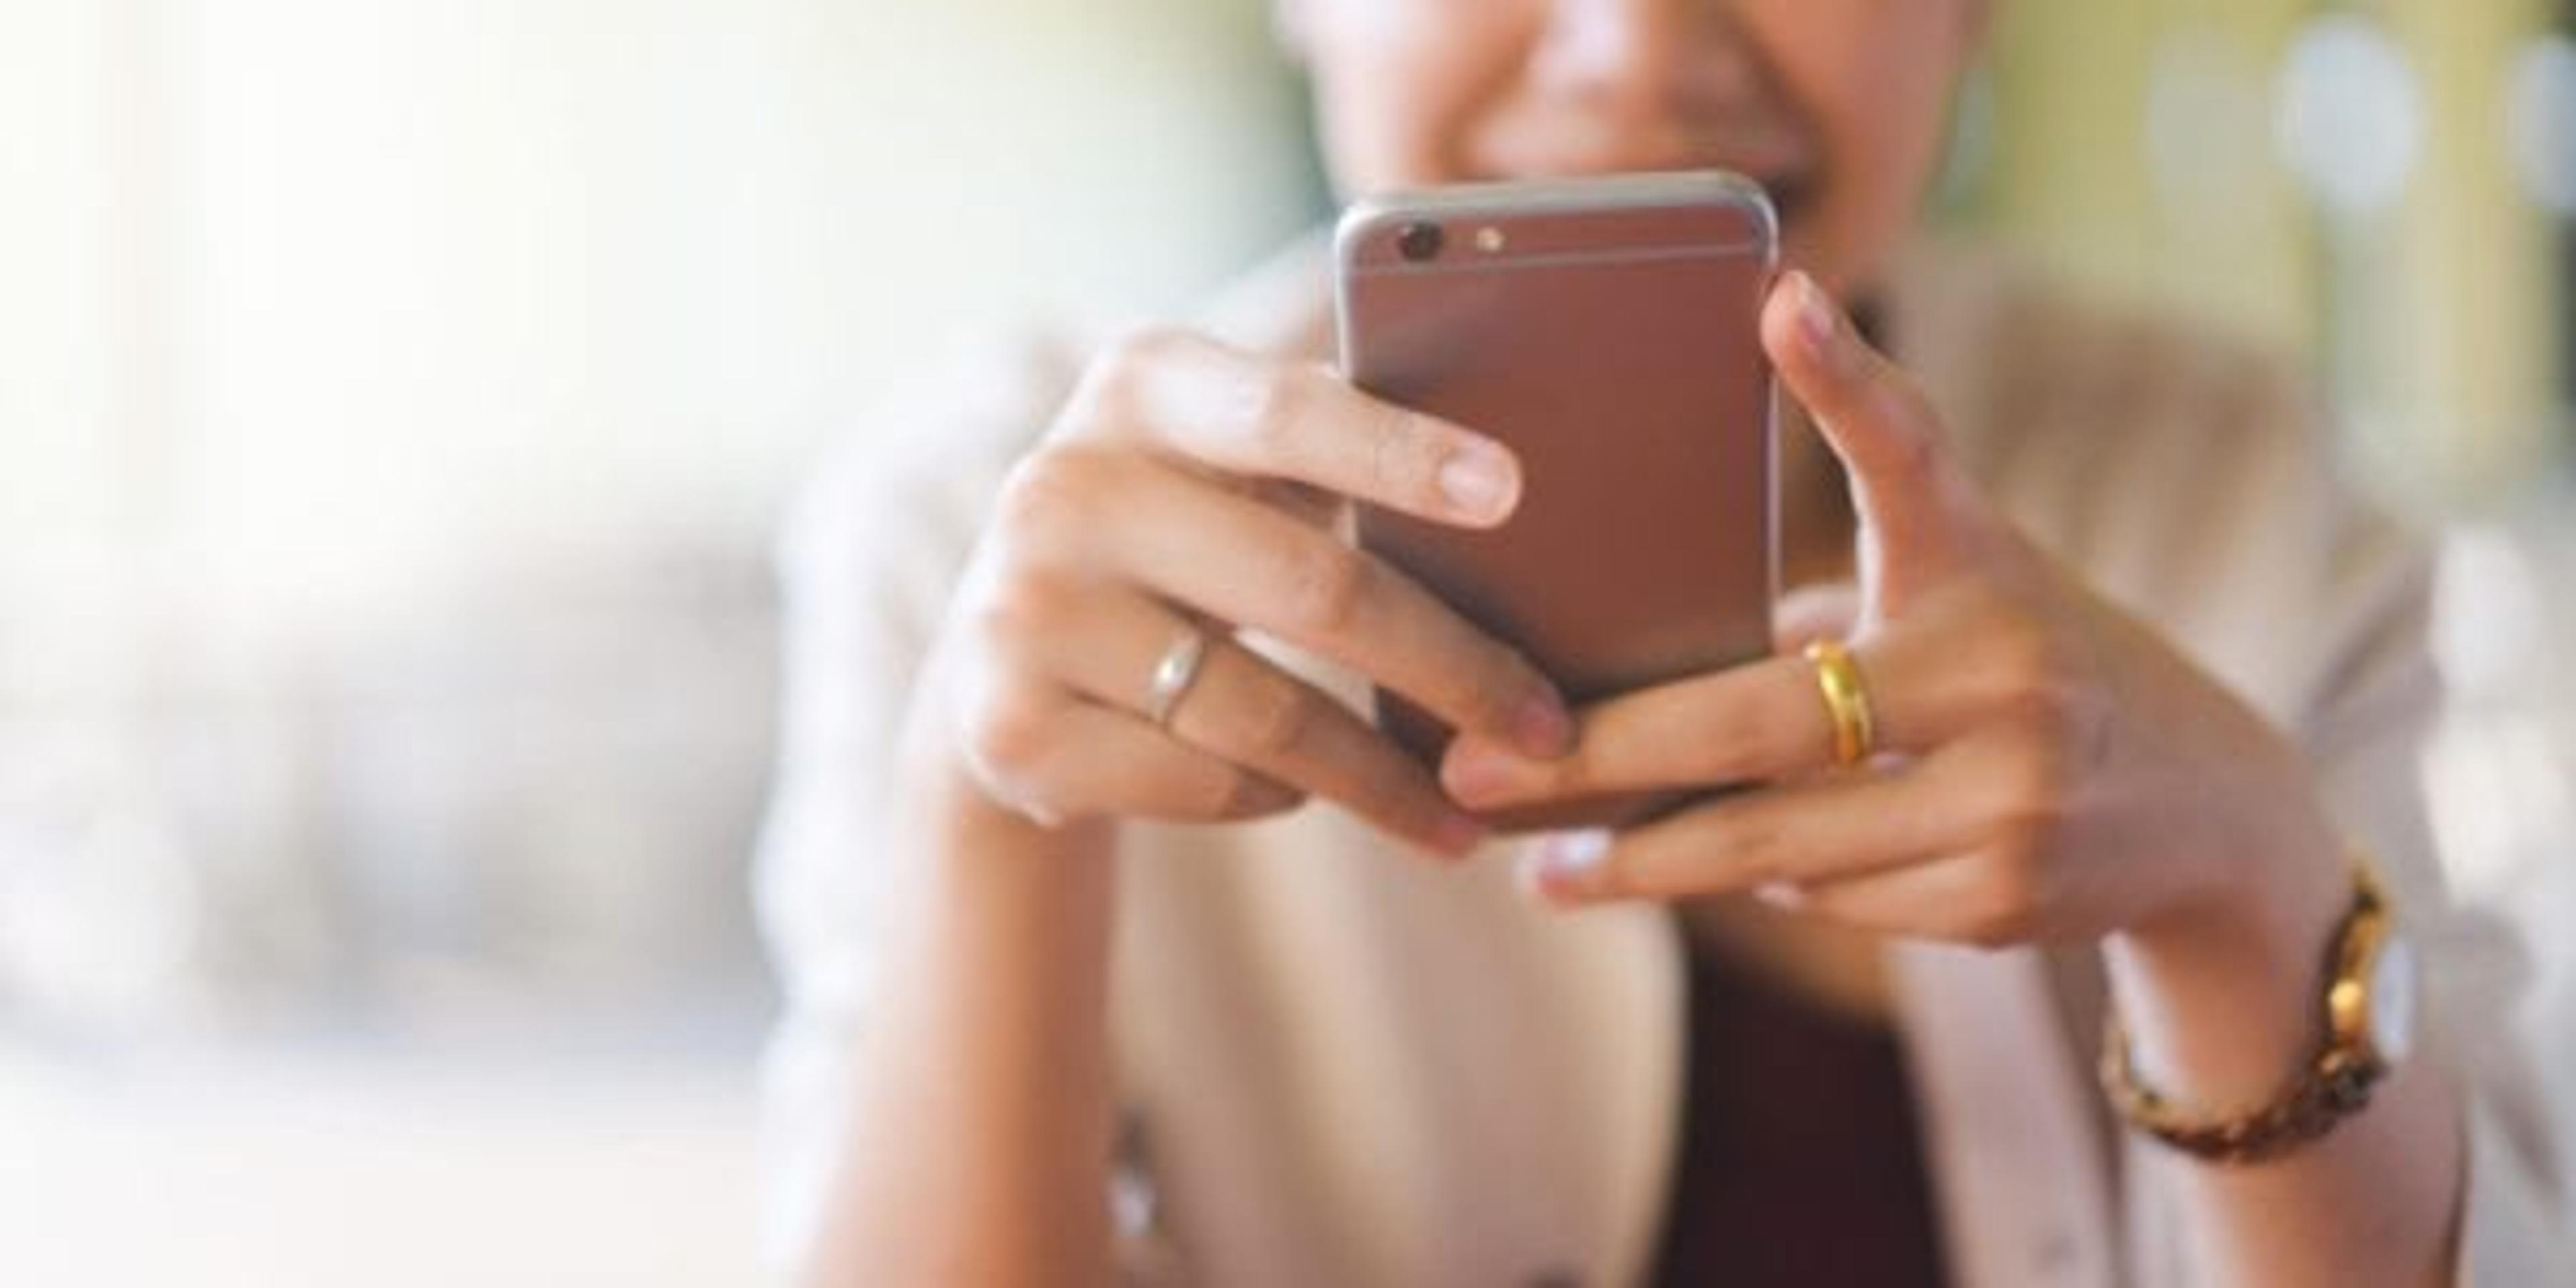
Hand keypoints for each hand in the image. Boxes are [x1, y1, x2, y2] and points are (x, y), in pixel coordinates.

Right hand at [919, 327, 1574, 856]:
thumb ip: (1328, 443)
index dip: (1400, 451)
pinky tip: (1302, 793)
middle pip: (1311, 587)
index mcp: (1142, 387)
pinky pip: (1205, 781)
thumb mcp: (1223, 458)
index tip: (1509, 491)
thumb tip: (1513, 489)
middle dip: (1453, 669)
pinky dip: (1276, 795)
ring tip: (1466, 816)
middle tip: (1548, 729)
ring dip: (1385, 779)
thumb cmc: (1180, 533)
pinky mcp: (1013, 730)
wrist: (999, 655)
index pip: (1287, 414)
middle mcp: (1064, 488)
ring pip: (1265, 715)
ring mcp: (1024, 613)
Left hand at [1440, 272, 2342, 946]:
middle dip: (1602, 757)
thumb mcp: (1960, 594)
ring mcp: (2015, 791)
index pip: (1911, 454)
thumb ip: (1827, 604)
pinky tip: (1717, 877)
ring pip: (1778, 840)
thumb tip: (1624, 655)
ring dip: (1653, 856)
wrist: (2203, 808)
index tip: (1776, 298)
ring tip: (1548, 861)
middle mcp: (2006, 667)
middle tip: (1478, 768)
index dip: (1844, 380)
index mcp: (1980, 563)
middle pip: (1760, 719)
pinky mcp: (2006, 895)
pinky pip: (1829, 900)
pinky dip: (1766, 887)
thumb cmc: (2022, 668)